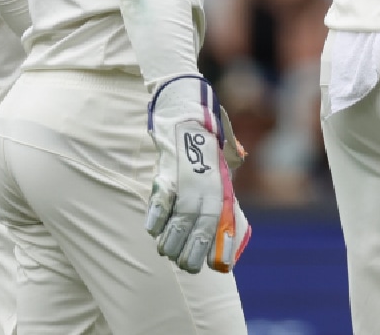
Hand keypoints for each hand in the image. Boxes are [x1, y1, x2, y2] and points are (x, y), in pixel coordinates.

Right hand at [145, 75, 250, 273]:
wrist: (189, 112)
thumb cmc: (205, 147)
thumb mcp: (220, 171)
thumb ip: (222, 196)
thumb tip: (227, 220)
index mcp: (222, 185)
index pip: (222, 220)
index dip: (220, 244)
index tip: (218, 267)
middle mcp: (208, 182)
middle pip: (202, 222)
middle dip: (194, 248)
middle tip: (186, 267)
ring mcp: (188, 175)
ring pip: (181, 213)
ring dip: (173, 236)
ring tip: (167, 253)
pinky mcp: (168, 167)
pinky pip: (162, 193)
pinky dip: (157, 212)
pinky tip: (152, 229)